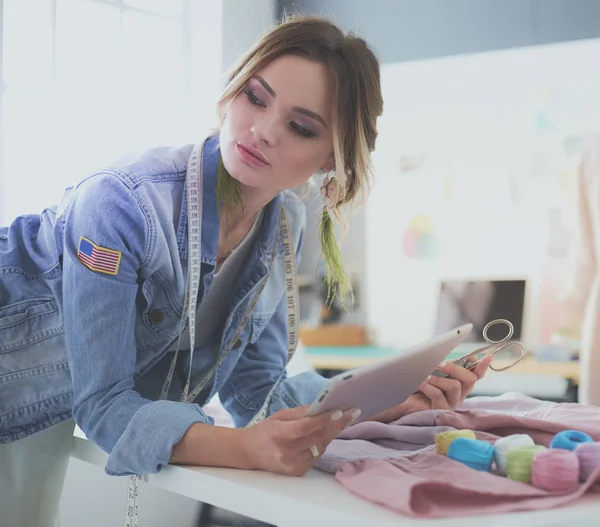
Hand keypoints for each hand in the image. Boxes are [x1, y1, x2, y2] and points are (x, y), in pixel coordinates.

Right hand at [243, 406, 358, 475]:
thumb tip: (322, 407)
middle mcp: (285, 452)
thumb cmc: (266, 430)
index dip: (322, 420)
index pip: (303, 427)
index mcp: (277, 434)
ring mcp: (292, 464)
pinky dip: (322, 444)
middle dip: (336, 424)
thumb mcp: (279, 416)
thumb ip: (300, 412)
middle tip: (352, 412)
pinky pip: (317, 455)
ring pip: (321, 446)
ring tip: (340, 420)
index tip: (339, 411)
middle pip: (317, 437)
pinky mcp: (298, 472)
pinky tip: (323, 435)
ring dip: (331, 433)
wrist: (251, 453)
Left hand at [371, 354, 492, 422]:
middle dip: (456, 368)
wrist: (398, 400)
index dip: (482, 366)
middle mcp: (458, 395)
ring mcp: (450, 404)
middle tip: (441, 363)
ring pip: (455, 386)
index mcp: (458, 384)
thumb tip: (451, 353)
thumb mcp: (430, 370)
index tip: (488, 356)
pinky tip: (418, 383)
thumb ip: (443, 364)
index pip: (475, 375)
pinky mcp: (440, 411)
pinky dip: (428, 385)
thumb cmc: (414, 382)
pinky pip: (439, 394)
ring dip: (438, 377)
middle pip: (470, 379)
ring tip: (424, 375)